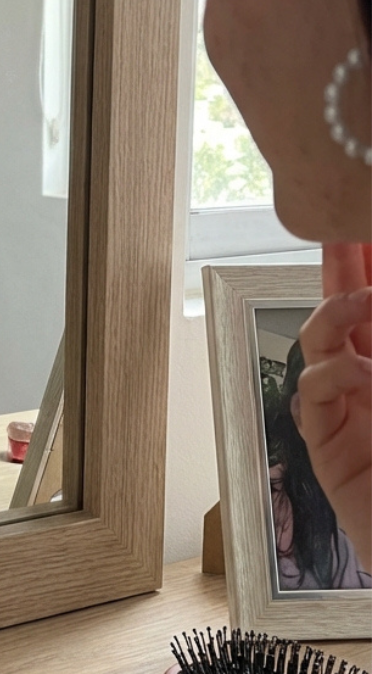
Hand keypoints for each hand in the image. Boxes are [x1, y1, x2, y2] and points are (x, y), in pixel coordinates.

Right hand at [294, 243, 371, 567]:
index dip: (362, 268)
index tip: (357, 229)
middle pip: (342, 315)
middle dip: (338, 272)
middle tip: (337, 230)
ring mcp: (349, 413)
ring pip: (318, 346)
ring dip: (334, 316)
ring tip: (363, 302)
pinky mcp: (327, 445)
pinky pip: (311, 394)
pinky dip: (332, 375)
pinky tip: (362, 372)